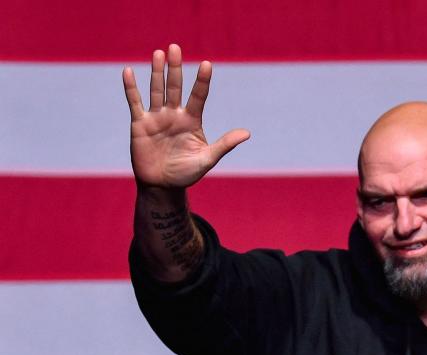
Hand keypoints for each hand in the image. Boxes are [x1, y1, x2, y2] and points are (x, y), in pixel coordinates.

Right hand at [122, 44, 249, 187]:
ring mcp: (156, 118)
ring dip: (157, 72)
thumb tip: (247, 133)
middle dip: (175, 68)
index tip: (206, 64)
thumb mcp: (207, 159)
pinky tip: (129, 71)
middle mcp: (174, 115)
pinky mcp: (140, 124)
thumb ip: (224, 145)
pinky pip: (135, 102)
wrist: (163, 186)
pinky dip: (131, 88)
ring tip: (159, 53)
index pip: (198, 96)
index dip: (202, 81)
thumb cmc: (186, 173)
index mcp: (192, 121)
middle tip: (175, 47)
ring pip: (157, 90)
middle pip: (175, 87)